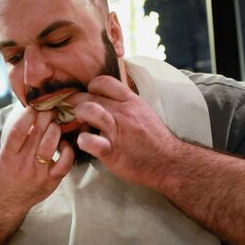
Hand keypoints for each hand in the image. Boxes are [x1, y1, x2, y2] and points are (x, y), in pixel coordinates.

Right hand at [0, 107, 74, 208]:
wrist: (10, 200)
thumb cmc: (10, 170)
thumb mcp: (6, 153)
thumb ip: (17, 136)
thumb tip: (32, 110)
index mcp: (8, 155)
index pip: (17, 132)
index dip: (28, 116)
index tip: (34, 107)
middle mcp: (22, 164)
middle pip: (36, 135)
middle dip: (45, 118)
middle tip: (51, 109)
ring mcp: (38, 173)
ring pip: (49, 146)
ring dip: (55, 130)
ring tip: (56, 124)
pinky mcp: (51, 181)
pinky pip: (64, 163)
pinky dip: (68, 150)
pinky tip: (65, 144)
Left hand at [68, 75, 183, 187]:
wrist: (168, 163)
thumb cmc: (154, 140)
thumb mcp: (143, 112)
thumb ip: (126, 104)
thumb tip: (109, 98)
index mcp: (131, 101)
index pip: (104, 81)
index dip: (91, 87)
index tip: (90, 96)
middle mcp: (122, 112)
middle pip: (90, 95)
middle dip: (77, 101)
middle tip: (75, 111)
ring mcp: (116, 131)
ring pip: (88, 110)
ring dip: (78, 115)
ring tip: (80, 124)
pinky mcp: (111, 151)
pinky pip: (89, 140)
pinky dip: (82, 141)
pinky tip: (84, 143)